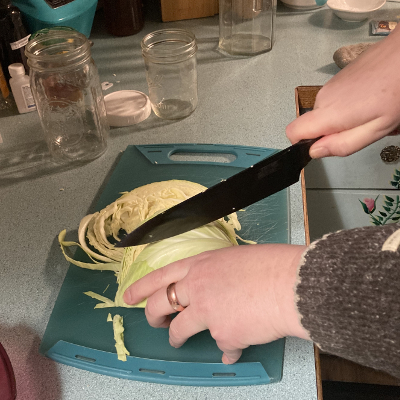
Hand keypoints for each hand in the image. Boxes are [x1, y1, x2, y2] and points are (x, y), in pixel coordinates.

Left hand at [123, 244, 309, 363]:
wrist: (290, 284)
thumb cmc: (270, 265)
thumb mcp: (234, 258)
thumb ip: (217, 274)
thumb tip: (216, 291)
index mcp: (200, 264)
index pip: (160, 275)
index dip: (141, 287)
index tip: (128, 296)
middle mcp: (197, 287)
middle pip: (160, 304)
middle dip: (152, 316)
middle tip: (155, 321)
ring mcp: (207, 312)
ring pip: (179, 330)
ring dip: (178, 338)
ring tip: (181, 340)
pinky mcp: (223, 334)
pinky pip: (222, 346)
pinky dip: (227, 349)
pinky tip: (234, 350)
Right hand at [286, 27, 399, 157]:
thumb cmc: (397, 87)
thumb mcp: (376, 129)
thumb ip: (343, 144)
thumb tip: (316, 151)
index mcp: (329, 113)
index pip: (292, 133)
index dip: (304, 144)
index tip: (324, 145)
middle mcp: (323, 97)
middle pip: (312, 125)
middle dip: (332, 132)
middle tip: (361, 127)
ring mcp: (330, 86)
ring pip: (326, 113)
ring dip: (343, 118)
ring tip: (369, 112)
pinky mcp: (338, 78)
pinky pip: (335, 100)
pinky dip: (348, 105)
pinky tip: (369, 99)